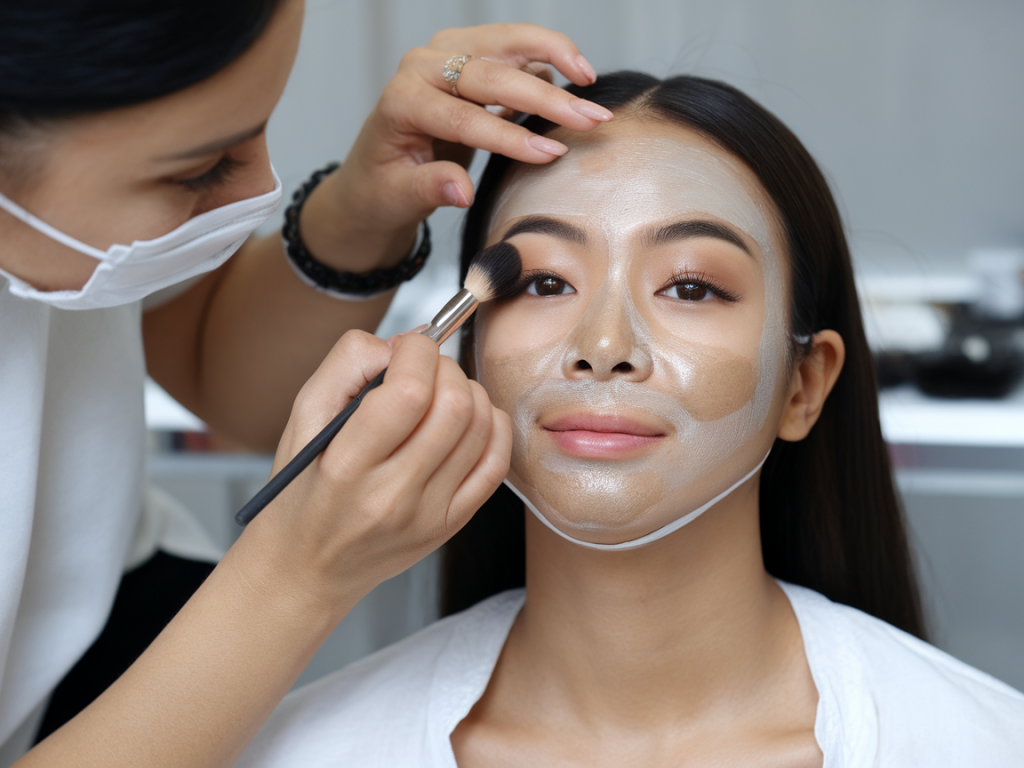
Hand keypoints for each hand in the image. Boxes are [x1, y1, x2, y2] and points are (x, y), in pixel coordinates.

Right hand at [240, 330, 511, 613]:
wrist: (306, 567)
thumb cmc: (301, 488)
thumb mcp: (301, 419)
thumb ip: (346, 365)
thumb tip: (403, 342)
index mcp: (346, 466)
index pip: (409, 392)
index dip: (417, 351)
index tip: (406, 347)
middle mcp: (392, 495)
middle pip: (454, 407)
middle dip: (445, 367)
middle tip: (423, 368)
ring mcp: (428, 514)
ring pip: (481, 428)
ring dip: (469, 391)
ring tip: (440, 391)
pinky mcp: (452, 524)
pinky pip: (496, 463)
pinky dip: (491, 425)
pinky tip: (467, 418)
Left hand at [299, 23, 611, 271]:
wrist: (376, 173)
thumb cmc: (384, 188)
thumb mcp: (398, 198)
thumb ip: (429, 189)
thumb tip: (462, 192)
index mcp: (401, 100)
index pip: (463, 115)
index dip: (510, 136)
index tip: (551, 155)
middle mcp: (422, 67)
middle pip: (492, 73)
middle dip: (546, 96)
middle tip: (591, 119)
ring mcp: (445, 55)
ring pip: (506, 43)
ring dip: (553, 55)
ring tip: (589, 79)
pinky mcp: (467, 55)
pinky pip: (512, 47)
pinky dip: (545, 57)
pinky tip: (573, 81)